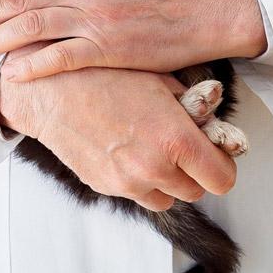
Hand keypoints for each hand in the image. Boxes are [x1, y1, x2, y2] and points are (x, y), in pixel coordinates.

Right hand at [0, 45, 236, 211]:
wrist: (49, 89)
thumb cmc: (106, 74)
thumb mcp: (160, 78)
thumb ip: (194, 106)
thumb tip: (217, 122)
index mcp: (175, 138)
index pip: (222, 178)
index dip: (222, 165)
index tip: (215, 154)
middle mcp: (154, 167)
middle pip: (197, 190)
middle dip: (195, 170)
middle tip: (183, 145)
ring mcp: (128, 182)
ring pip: (169, 199)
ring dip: (169, 180)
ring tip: (155, 149)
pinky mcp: (105, 187)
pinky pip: (138, 194)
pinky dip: (141, 181)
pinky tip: (128, 150)